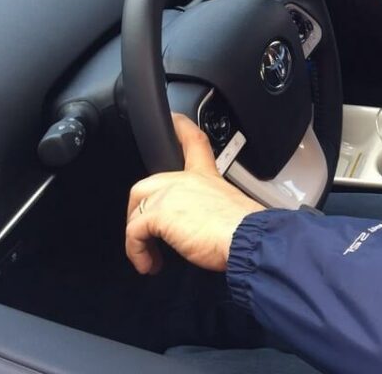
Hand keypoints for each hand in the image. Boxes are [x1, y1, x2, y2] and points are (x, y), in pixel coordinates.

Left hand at [125, 113, 264, 274]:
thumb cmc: (245, 230)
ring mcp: (170, 194)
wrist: (247, 237)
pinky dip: (137, 252)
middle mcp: (187, 179)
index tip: (174, 118)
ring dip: (138, 239)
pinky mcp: (159, 213)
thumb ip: (212, 212)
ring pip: (136, 210)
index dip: (182, 127)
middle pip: (147, 183)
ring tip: (149, 257)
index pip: (193, 142)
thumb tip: (208, 232)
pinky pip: (133, 232)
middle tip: (147, 234)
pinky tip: (149, 264)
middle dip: (138, 211)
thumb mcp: (231, 211)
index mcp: (207, 176)